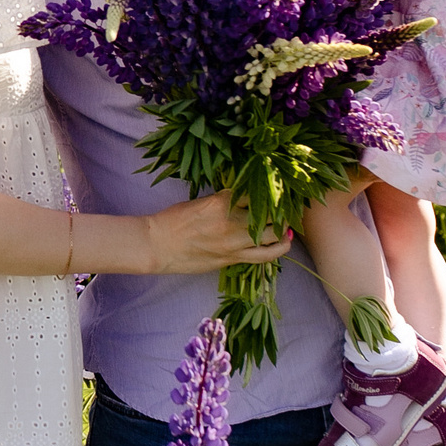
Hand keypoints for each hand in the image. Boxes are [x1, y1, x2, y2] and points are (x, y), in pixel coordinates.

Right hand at [143, 193, 292, 276]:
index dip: (268, 189)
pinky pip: (264, 255)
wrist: (159, 246)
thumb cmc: (174, 220)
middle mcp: (232, 222)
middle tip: (284, 205)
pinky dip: (277, 248)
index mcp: (222, 202)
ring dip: (283, 229)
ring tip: (286, 224)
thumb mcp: (201, 202)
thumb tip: (245, 198)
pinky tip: (283, 242)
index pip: (256, 191)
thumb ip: (224, 200)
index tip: (275, 187)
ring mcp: (234, 243)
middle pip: (270, 213)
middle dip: (280, 208)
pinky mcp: (233, 259)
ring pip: (273, 235)